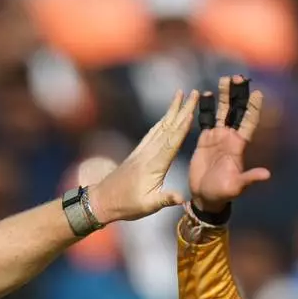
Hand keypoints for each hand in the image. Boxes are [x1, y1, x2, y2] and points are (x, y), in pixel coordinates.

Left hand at [89, 90, 198, 222]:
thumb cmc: (126, 205)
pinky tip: (166, 117)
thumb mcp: (148, 206)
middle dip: (182, 109)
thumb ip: (165, 199)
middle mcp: (148, 154)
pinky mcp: (138, 153)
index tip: (191, 110)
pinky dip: (162, 121)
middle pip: (169, 127)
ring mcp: (142, 151)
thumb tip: (183, 198)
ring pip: (160, 126)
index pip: (171, 141)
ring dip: (172, 110)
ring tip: (180, 95)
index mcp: (154, 165)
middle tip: (194, 92)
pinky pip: (153, 133)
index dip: (182, 126)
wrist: (102, 200)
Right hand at [188, 75, 271, 209]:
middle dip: (238, 94)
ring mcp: (217, 138)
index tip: (257, 93)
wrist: (205, 197)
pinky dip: (204, 108)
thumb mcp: (237, 186)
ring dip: (223, 96)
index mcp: (239, 145)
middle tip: (238, 77)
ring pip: (221, 111)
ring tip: (224, 79)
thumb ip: (250, 178)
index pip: (249, 121)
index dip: (254, 107)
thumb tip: (267, 175)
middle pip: (236, 110)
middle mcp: (230, 138)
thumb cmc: (223, 193)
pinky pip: (205, 120)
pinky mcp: (204, 140)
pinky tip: (203, 95)